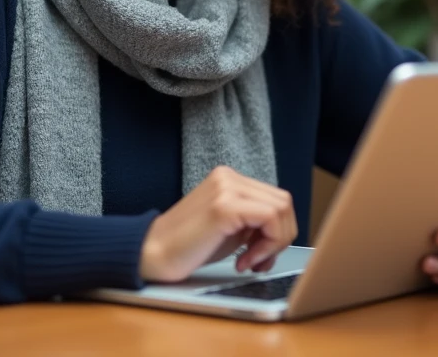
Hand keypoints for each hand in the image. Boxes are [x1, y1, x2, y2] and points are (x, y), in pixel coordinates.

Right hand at [139, 166, 296, 282]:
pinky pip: (269, 219)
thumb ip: (256, 222)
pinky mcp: (223, 205)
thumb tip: (285, 232)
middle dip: (280, 238)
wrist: (151, 254)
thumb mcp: (230, 228)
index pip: (277, 199)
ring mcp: (225, 187)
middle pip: (283, 202)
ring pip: (281, 209)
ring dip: (274, 243)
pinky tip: (244, 260)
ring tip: (249, 261)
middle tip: (258, 261)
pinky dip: (267, 245)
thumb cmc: (188, 246)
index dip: (278, 231)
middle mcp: (228, 176)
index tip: (261, 256)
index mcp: (229, 178)